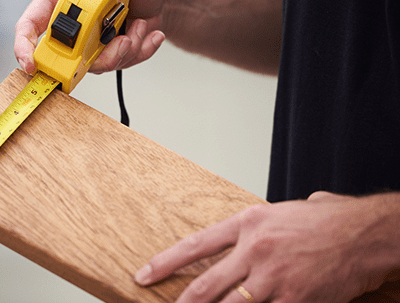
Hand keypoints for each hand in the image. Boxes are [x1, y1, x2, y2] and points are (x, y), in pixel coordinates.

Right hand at [14, 0, 166, 73]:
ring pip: (95, 64)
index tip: (31, 65)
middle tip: (123, 40)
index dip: (24, 46)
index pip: (31, 23)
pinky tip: (151, 34)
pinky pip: (119, 64)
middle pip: (65, 55)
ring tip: (139, 25)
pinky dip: (139, 51)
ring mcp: (88, 42)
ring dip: (124, 49)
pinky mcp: (107, 54)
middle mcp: (71, 23)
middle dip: (97, 54)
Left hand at [134, 192, 398, 302]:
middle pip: (205, 284)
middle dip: (180, 302)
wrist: (363, 232)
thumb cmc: (326, 220)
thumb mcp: (282, 211)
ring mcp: (273, 278)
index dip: (164, 263)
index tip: (143, 275)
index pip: (195, 245)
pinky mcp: (294, 300)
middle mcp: (254, 251)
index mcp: (247, 223)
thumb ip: (257, 227)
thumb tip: (247, 238)